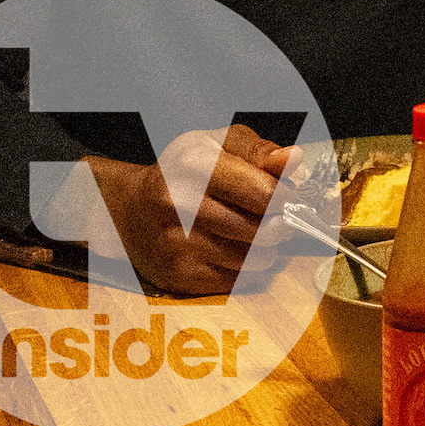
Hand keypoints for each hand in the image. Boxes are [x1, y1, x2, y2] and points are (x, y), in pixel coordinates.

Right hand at [88, 124, 298, 295]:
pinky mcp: (176, 274)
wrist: (131, 209)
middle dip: (279, 224)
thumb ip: (260, 151)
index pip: (261, 192)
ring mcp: (174, 242)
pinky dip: (249, 268)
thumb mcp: (220, 145)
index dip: (284, 196)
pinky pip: (237, 280)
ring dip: (267, 248)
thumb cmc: (186, 173)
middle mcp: (177, 203)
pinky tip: (238, 250)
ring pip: (253, 258)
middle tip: (276, 217)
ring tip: (258, 232)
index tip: (285, 195)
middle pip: (261, 228)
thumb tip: (293, 159)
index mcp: (193, 163)